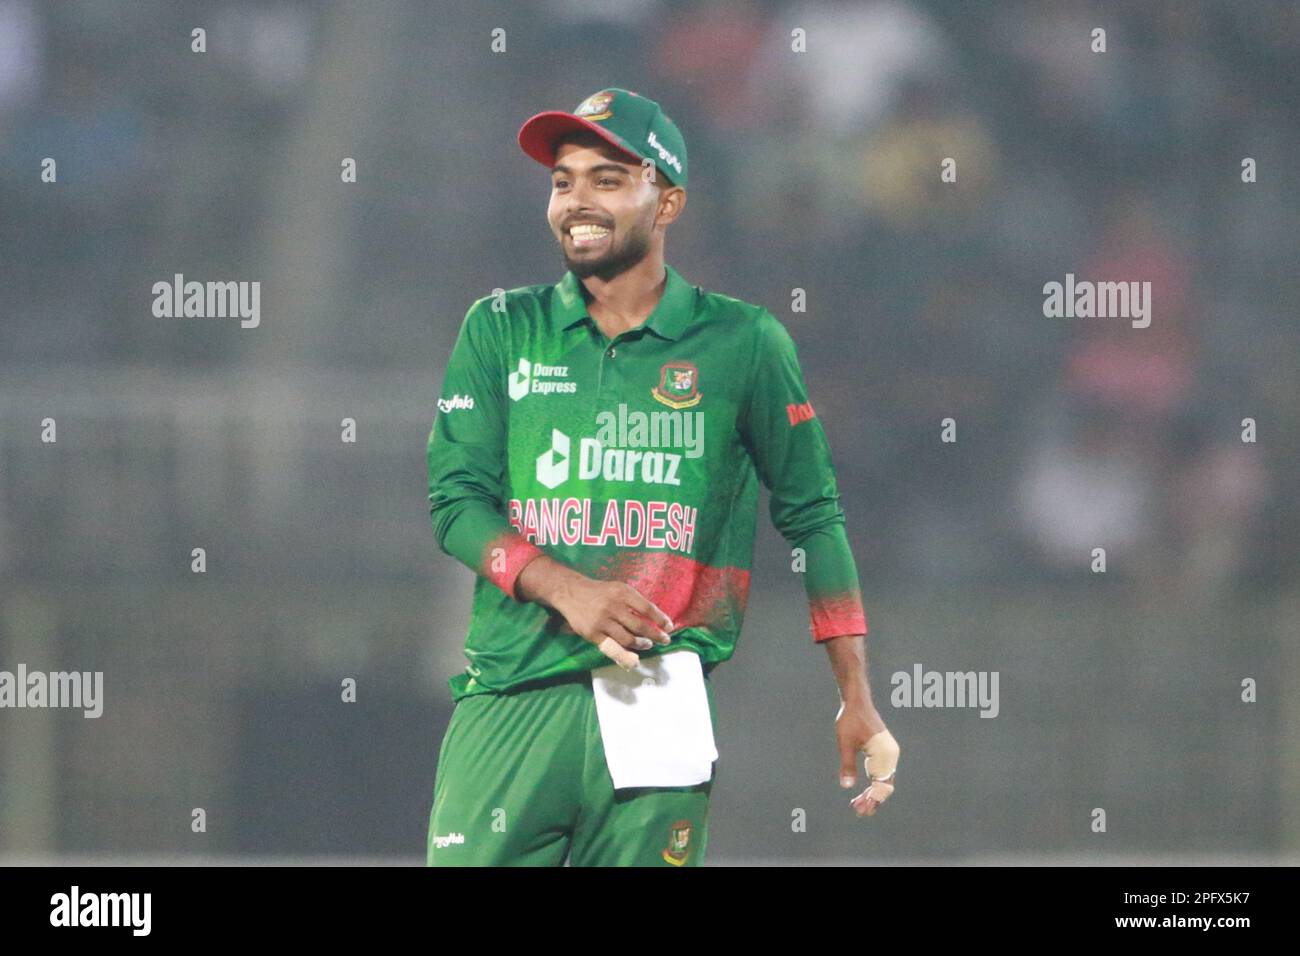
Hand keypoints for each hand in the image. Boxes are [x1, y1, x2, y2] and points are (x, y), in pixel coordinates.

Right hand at [552, 577, 673, 669]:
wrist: (571, 593)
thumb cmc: (600, 592)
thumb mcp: (618, 589)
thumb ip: (634, 602)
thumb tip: (655, 619)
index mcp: (622, 593)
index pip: (647, 608)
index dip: (660, 619)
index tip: (669, 627)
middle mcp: (613, 606)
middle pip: (640, 626)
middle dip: (656, 635)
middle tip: (664, 640)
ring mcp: (602, 621)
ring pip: (628, 639)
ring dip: (641, 644)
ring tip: (647, 644)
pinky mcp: (592, 634)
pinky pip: (612, 648)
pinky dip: (625, 655)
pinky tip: (633, 658)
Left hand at [835, 701, 898, 817]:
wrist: (857, 701)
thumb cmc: (851, 719)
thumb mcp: (845, 742)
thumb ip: (847, 764)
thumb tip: (847, 786)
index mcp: (885, 754)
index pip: (881, 785)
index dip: (871, 800)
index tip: (859, 809)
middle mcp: (891, 755)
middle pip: (885, 785)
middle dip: (872, 800)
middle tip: (857, 811)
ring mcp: (889, 753)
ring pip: (884, 780)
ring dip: (873, 794)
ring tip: (858, 805)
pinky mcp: (884, 752)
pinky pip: (882, 773)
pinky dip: (873, 784)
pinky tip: (863, 792)